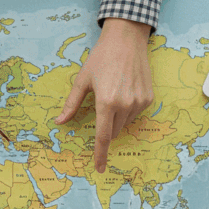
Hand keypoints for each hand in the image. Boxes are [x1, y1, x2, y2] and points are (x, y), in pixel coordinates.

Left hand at [55, 18, 154, 172]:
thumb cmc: (101, 58)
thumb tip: (59, 122)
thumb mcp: (82, 80)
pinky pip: (135, 113)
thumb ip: (72, 104)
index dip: (100, 154)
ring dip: (116, 118)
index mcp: (106, 102)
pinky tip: (124, 90)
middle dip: (105, 127)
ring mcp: (139, 102)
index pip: (102, 137)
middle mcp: (125, 105)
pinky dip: (127, 109)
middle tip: (101, 105)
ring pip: (124, 124)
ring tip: (113, 93)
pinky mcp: (148, 99)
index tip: (99, 168)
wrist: (127, 39)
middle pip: (112, 131)